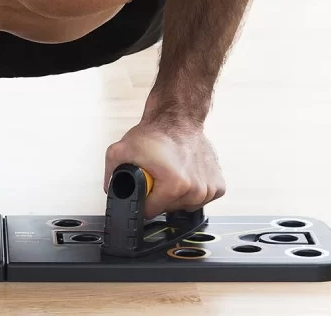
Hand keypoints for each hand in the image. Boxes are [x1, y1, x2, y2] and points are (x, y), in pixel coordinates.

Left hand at [103, 120, 225, 219]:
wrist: (179, 118)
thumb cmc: (156, 132)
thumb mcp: (121, 150)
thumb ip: (111, 174)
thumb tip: (111, 191)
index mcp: (175, 186)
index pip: (150, 212)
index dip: (142, 198)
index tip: (144, 184)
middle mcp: (196, 190)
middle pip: (168, 210)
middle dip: (158, 195)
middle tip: (157, 173)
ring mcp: (209, 190)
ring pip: (184, 206)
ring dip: (175, 193)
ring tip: (170, 171)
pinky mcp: (219, 186)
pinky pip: (200, 199)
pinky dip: (191, 190)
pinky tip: (185, 173)